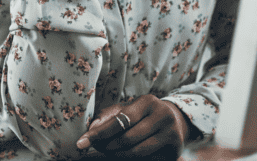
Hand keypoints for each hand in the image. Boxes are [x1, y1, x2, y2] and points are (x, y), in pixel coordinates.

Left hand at [76, 95, 196, 158]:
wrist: (174, 120)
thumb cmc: (142, 115)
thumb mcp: (127, 109)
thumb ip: (108, 117)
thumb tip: (92, 129)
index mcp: (148, 102)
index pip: (120, 120)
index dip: (100, 133)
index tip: (81, 142)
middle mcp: (162, 115)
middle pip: (128, 138)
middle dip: (107, 146)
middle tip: (97, 148)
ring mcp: (171, 133)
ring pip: (137, 152)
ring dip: (118, 155)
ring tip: (109, 152)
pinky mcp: (175, 149)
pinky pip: (148, 159)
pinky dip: (133, 160)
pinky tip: (125, 155)